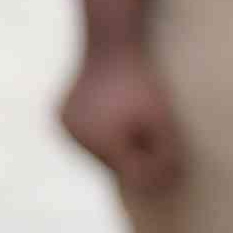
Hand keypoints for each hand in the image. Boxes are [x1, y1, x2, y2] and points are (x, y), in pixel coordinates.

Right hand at [58, 43, 188, 202]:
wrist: (111, 46)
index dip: (156, 171)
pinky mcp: (60, 120)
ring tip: (134, 132)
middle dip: (136, 159)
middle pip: (115, 166)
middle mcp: (79, 140)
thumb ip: (166, 156)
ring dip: (117, 151)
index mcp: (105, 143)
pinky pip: (85, 140)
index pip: (135, 174)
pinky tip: (113, 125)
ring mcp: (66, 130)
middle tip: (154, 142)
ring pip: (98, 155)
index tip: (172, 162)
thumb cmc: (142, 84)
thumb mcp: (164, 121)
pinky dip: (100, 139)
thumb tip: (163, 186)